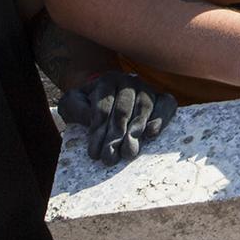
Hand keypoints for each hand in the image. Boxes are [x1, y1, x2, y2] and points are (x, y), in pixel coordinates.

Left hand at [58, 71, 177, 166]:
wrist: (105, 96)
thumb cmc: (87, 104)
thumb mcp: (72, 104)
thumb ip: (74, 108)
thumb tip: (90, 119)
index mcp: (106, 81)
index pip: (103, 108)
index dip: (98, 132)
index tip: (94, 153)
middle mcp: (129, 81)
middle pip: (123, 110)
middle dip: (115, 137)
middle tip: (109, 158)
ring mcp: (147, 88)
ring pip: (144, 108)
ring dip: (135, 132)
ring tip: (128, 152)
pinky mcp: (161, 97)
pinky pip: (167, 104)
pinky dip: (161, 118)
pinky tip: (151, 134)